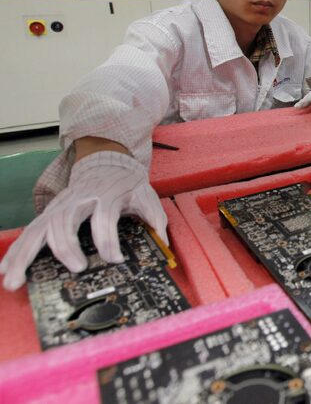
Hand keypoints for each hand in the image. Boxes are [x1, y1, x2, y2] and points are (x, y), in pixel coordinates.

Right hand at [0, 151, 166, 290]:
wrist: (108, 162)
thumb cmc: (126, 184)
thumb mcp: (146, 194)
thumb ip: (154, 217)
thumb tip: (164, 243)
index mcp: (105, 194)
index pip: (104, 216)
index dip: (109, 238)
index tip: (116, 259)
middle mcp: (78, 199)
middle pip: (65, 220)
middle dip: (66, 246)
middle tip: (77, 269)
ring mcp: (60, 206)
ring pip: (39, 227)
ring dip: (26, 255)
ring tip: (15, 281)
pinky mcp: (49, 213)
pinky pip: (29, 232)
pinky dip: (16, 250)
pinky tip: (5, 269)